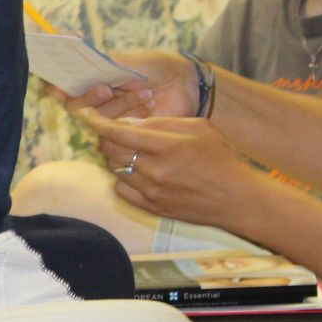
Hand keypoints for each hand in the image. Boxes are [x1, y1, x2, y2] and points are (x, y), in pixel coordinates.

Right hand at [55, 48, 196, 121]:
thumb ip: (92, 70)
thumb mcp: (122, 62)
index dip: (57, 89)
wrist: (185, 81)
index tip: (59, 90)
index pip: (63, 88)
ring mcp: (110, 118)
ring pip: (98, 120)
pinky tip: (149, 102)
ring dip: (121, 104)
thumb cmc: (153, 66)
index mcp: (90, 80)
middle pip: (75, 107)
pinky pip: (117, 131)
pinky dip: (134, 114)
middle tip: (107, 89)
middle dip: (90, 98)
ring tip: (145, 92)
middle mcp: (96, 101)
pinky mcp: (125, 133)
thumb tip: (61, 80)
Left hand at [82, 109, 264, 231]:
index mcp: (167, 146)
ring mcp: (151, 191)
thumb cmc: (220, 157)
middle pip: (109, 150)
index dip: (96, 121)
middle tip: (119, 134)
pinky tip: (140, 172)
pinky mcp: (150, 207)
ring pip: (114, 168)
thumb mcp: (197, 128)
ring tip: (137, 153)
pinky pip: (121, 188)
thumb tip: (126, 123)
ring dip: (118, 157)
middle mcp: (154, 170)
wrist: (237, 199)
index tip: (84, 114)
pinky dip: (123, 178)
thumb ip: (160, 123)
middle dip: (108, 138)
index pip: (118, 132)